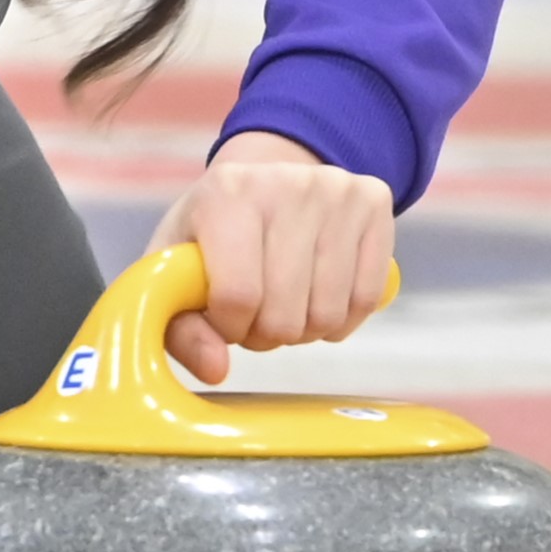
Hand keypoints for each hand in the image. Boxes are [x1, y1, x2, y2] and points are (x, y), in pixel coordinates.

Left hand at [146, 130, 395, 383]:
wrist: (266, 181)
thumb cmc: (214, 232)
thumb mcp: (176, 270)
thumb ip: (180, 328)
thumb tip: (216, 369)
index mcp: (225, 193)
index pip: (238, 296)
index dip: (230, 329)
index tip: (225, 318)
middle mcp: (285, 182)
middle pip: (284, 313)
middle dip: (266, 333)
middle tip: (256, 313)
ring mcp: (336, 189)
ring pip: (328, 313)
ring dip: (304, 330)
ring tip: (285, 304)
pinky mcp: (374, 202)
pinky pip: (366, 299)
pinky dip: (341, 320)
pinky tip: (318, 299)